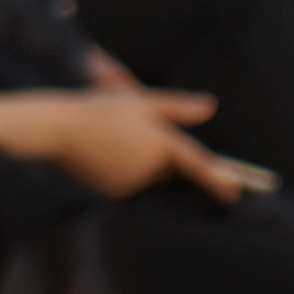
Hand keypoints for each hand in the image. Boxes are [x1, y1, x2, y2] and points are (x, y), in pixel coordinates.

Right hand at [52, 87, 268, 204]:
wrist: (56, 130)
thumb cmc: (99, 109)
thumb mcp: (141, 101)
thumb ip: (178, 107)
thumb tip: (210, 106)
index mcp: (162, 143)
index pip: (197, 164)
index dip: (218, 177)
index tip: (236, 191)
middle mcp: (151, 168)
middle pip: (170, 168)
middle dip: (160, 155)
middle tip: (130, 138)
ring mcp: (133, 183)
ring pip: (149, 176)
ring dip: (142, 162)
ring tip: (112, 138)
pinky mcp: (114, 193)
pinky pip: (130, 184)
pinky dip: (124, 172)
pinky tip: (103, 153)